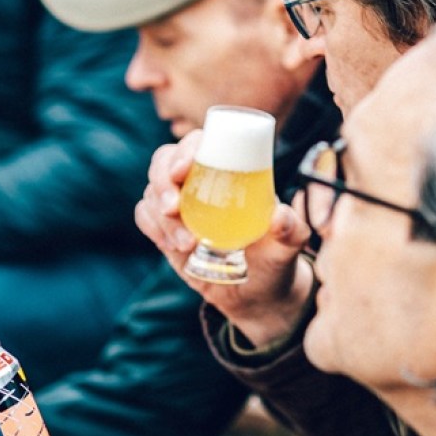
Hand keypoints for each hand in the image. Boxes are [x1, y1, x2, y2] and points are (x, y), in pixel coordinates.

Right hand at [135, 134, 314, 347]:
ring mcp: (178, 205)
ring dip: (161, 216)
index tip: (184, 170)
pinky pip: (144, 216)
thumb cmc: (274, 258)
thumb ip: (291, 230)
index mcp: (228, 171)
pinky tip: (174, 245)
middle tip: (172, 208)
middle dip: (161, 181)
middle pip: (164, 161)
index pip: (199, 143)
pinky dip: (153, 228)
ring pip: (151, 192)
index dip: (186, 149)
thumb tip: (278, 216)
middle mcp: (199, 182)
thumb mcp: (288, 245)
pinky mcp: (164, 228)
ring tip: (186, 244)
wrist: (254, 292)